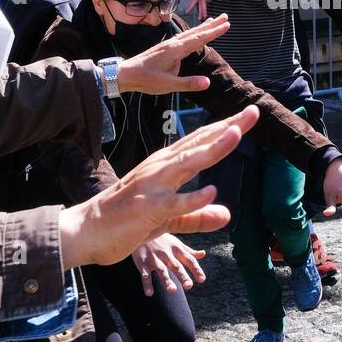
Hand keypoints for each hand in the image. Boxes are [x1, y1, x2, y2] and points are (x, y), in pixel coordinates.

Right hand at [60, 106, 259, 268]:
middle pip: (199, 143)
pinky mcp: (146, 208)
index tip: (250, 115)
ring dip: (212, 148)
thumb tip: (226, 215)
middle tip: (253, 111)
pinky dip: (191, 198)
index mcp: (166, 165)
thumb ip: (197, 216)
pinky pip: (173, 204)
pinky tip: (210, 192)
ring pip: (187, 163)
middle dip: (228, 128)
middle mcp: (160, 168)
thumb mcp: (168, 218)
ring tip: (236, 133)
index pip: (201, 141)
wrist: (87, 230)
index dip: (227, 128)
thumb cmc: (126, 220)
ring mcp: (152, 186)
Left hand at [115, 14, 229, 93]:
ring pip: (190, 33)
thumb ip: (188, 83)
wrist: (126, 74)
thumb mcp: (168, 85)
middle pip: (196, 32)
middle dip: (212, 25)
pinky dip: (193, 32)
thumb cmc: (146, 80)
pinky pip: (183, 37)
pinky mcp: (165, 47)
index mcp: (176, 50)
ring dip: (203, 27)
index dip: (214, 32)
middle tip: (226, 16)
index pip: (200, 39)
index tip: (227, 24)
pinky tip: (193, 34)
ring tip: (213, 20)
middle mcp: (173, 43)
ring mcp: (168, 44)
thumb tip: (208, 82)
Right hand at [131, 233, 207, 295]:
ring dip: (166, 280)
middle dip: (182, 275)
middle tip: (189, 286)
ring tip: (173, 291)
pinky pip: (144, 274)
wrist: (140, 228)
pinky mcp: (142, 262)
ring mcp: (154, 258)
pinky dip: (147, 283)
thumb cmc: (161, 238)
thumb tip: (203, 254)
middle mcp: (166, 253)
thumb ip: (188, 251)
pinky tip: (150, 294)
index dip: (196, 269)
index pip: (189, 259)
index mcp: (176, 248)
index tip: (202, 280)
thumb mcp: (175, 243)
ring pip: (161, 270)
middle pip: (176, 266)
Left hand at [185, 0, 226, 19]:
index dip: (191, 6)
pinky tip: (201, 0)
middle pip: (198, 2)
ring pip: (202, 0)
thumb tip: (207, 1)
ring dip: (202, 8)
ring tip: (203, 15)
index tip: (188, 12)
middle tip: (198, 18)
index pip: (195, 1)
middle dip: (198, 11)